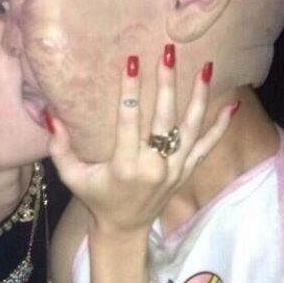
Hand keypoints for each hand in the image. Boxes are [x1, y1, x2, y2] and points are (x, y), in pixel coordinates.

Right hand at [48, 51, 233, 236]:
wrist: (124, 230)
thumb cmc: (96, 198)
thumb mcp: (72, 176)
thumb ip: (60, 147)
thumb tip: (51, 114)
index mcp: (125, 166)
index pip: (129, 120)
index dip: (130, 89)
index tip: (132, 60)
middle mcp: (154, 166)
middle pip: (164, 118)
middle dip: (166, 83)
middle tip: (167, 52)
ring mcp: (175, 169)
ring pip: (190, 128)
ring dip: (198, 96)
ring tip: (205, 67)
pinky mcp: (187, 172)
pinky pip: (208, 146)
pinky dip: (221, 126)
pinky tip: (232, 102)